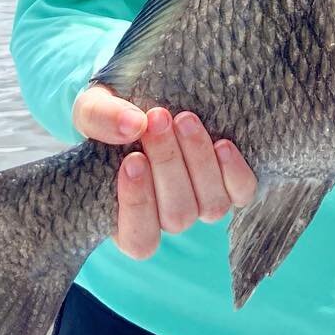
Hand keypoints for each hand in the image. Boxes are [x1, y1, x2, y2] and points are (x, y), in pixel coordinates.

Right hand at [72, 84, 256, 259]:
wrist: (147, 96)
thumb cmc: (112, 115)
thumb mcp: (92, 110)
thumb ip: (100, 118)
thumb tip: (131, 125)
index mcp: (125, 219)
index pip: (138, 238)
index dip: (137, 205)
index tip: (132, 160)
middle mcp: (167, 218)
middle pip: (176, 216)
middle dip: (167, 164)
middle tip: (157, 119)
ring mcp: (201, 203)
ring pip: (210, 206)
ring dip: (198, 162)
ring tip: (185, 120)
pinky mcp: (230, 185)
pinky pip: (241, 192)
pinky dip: (234, 172)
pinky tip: (222, 144)